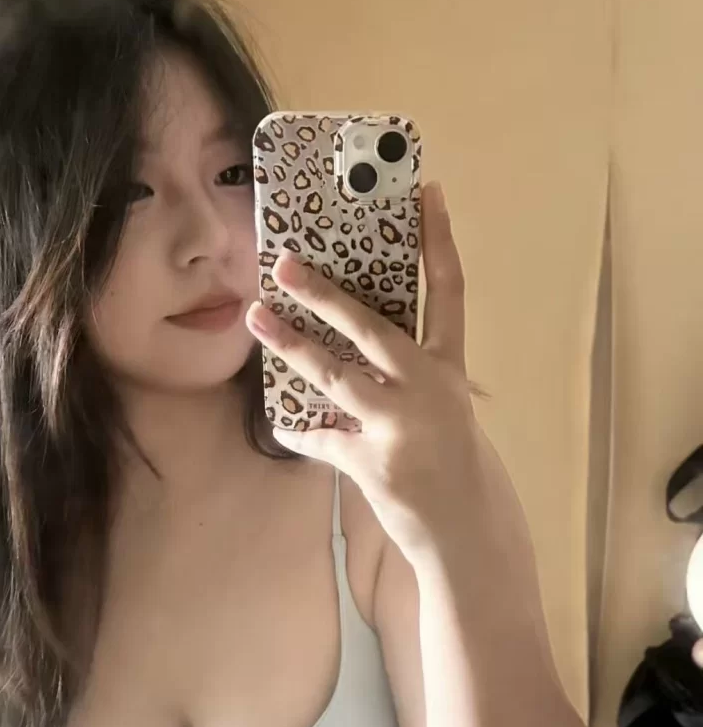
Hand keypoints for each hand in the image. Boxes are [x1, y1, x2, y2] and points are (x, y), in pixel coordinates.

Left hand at [245, 182, 484, 559]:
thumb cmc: (461, 467)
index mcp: (450, 370)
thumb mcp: (447, 413)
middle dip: (325, 294)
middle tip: (284, 263)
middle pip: (372, 326)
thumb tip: (362, 354)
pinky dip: (300, 431)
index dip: (439, 240)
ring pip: (335, 374)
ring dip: (291, 345)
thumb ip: (408, 379)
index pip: (448, 291)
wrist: (471, 535)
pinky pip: (322, 440)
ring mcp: (399, 426)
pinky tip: (280, 423)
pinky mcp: (372, 463)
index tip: (427, 191)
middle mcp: (428, 388)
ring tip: (255, 317)